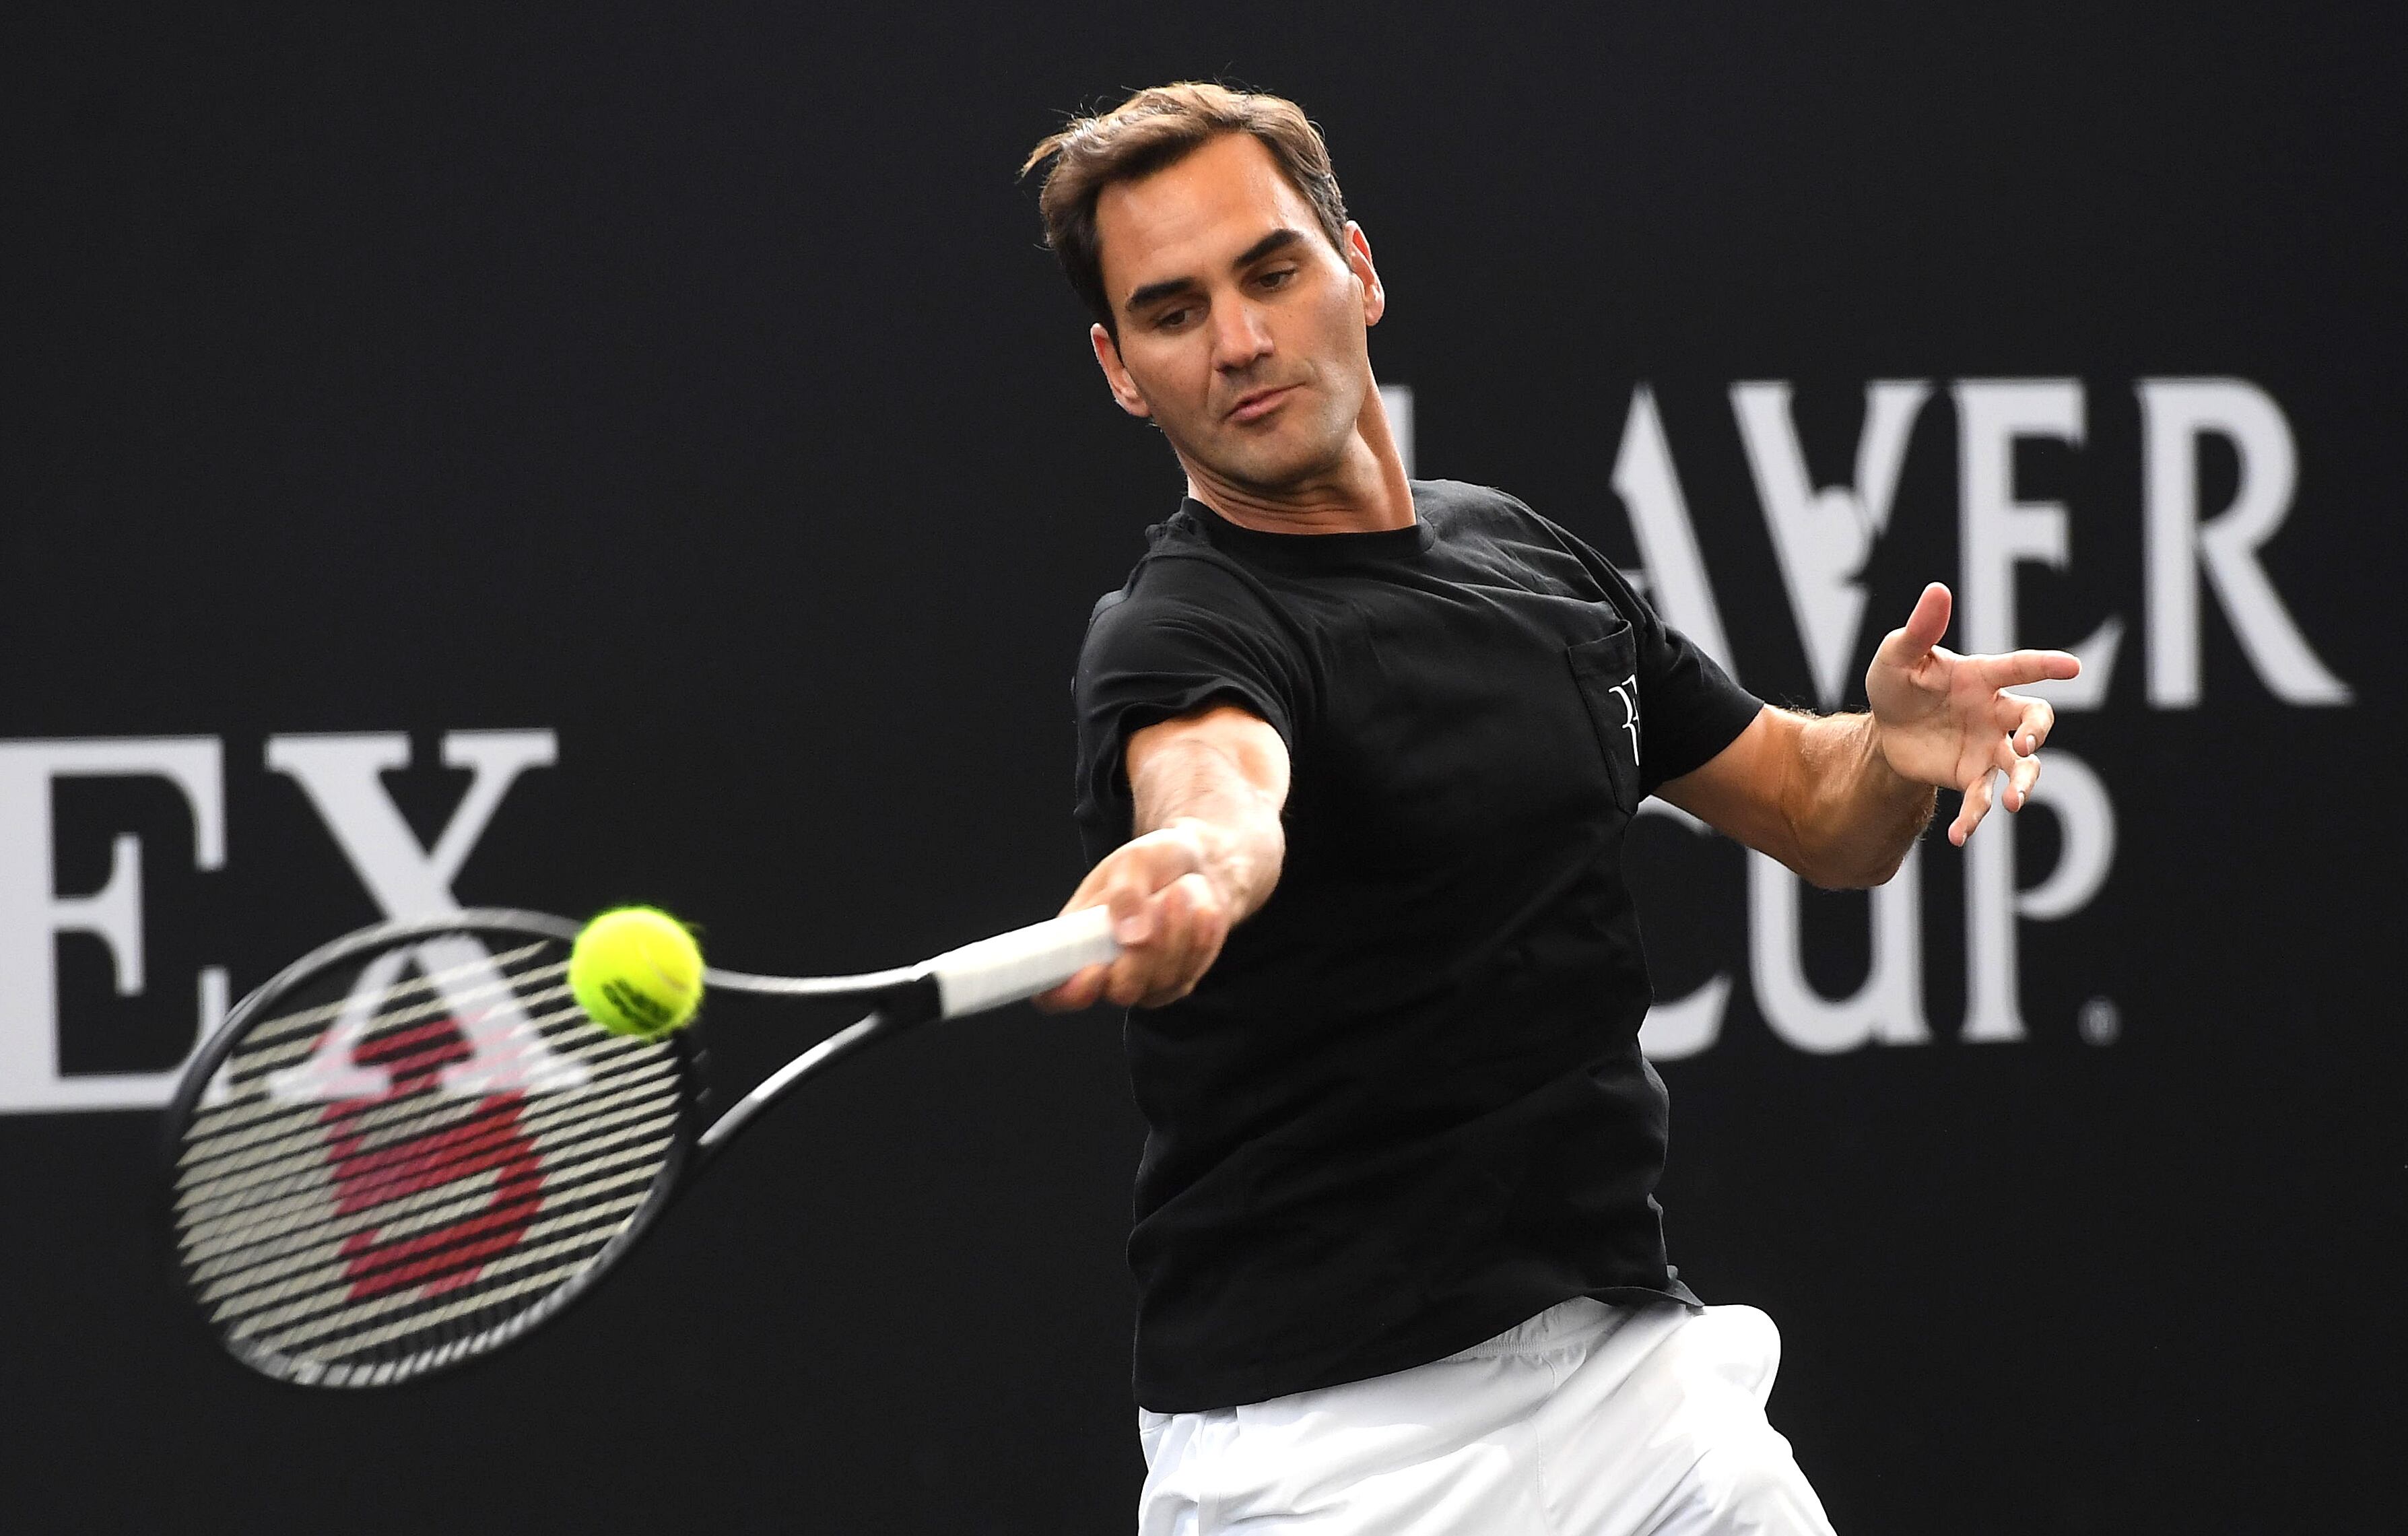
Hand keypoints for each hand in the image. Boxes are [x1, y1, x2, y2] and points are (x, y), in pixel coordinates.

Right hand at [1034, 821, 1234, 1010]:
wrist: (1198, 866)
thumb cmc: (1152, 863)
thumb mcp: (1133, 861)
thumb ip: (1125, 895)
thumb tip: (1130, 937)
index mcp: (1074, 943)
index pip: (1053, 992)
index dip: (1066, 993)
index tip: (1094, 970)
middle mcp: (1105, 972)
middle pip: (1121, 990)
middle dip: (1147, 948)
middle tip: (1163, 897)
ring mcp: (1144, 983)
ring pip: (1161, 980)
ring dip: (1178, 930)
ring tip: (1180, 890)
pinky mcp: (1178, 982)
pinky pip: (1191, 972)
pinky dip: (1200, 937)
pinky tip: (1201, 910)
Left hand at [1865, 583, 2079, 845]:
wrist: (1885, 729)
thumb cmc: (1899, 684)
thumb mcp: (1898, 656)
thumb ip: (1920, 630)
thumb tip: (1937, 590)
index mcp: (1983, 677)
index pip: (2020, 667)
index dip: (2047, 666)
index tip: (2072, 668)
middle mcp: (1996, 712)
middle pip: (2035, 720)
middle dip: (2039, 733)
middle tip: (2025, 748)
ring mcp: (1989, 746)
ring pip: (2022, 767)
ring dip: (2024, 784)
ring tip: (2014, 803)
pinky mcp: (1973, 775)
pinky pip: (1982, 799)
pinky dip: (1975, 818)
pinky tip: (1959, 837)